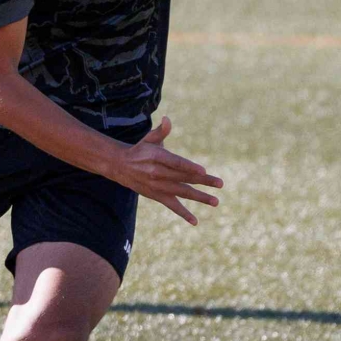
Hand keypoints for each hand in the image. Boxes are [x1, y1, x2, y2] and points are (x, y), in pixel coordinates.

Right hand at [103, 117, 221, 225]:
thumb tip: (167, 119)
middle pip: (184, 178)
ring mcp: (158, 187)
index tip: (203, 170)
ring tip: (215, 201)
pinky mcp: (157, 196)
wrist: (120, 166)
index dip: (189, 167)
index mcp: (157, 157)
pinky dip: (183, 214)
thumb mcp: (149, 139)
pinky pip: (172, 206)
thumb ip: (161, 131)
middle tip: (220, 183)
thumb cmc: (140, 150)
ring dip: (199, 197)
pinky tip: (195, 221)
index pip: (176, 163)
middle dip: (203, 181)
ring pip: (182, 192)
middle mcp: (157, 173)